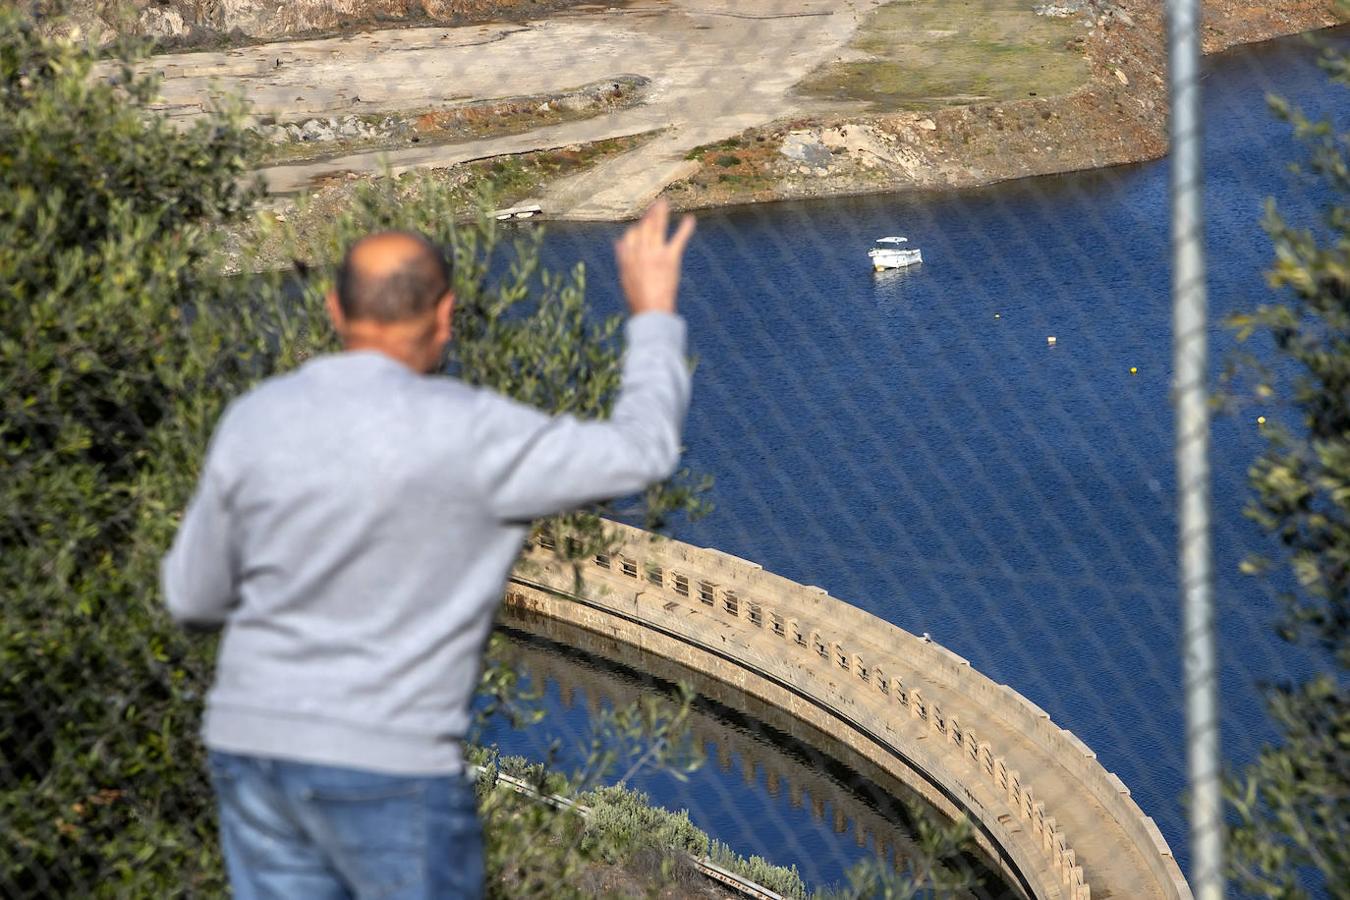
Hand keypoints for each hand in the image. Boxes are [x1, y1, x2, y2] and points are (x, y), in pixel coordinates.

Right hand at [614, 199, 694, 315]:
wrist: (651, 311)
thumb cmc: (638, 299)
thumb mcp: (625, 277)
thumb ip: (623, 257)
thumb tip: (618, 241)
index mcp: (627, 256)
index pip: (631, 234)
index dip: (637, 228)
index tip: (643, 225)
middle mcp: (639, 251)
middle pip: (644, 226)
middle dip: (649, 214)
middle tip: (655, 205)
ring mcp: (654, 253)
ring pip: (657, 227)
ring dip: (661, 213)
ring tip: (664, 202)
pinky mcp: (670, 258)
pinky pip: (678, 239)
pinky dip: (685, 229)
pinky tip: (691, 219)